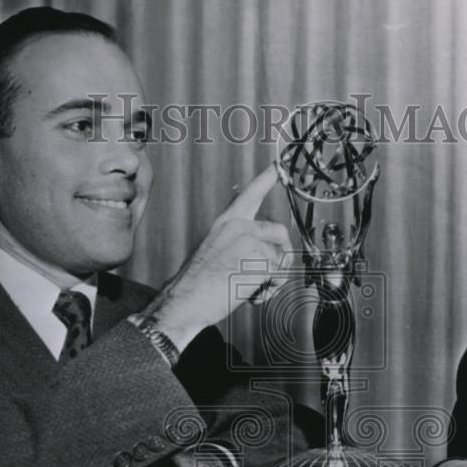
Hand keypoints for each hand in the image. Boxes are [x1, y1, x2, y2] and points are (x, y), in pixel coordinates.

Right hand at [141, 164, 292, 350]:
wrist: (185, 301)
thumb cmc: (197, 284)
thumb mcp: (215, 252)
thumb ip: (238, 244)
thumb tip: (265, 252)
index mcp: (226, 223)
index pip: (250, 194)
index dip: (266, 178)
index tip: (279, 164)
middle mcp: (239, 227)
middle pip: (280, 232)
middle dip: (281, 255)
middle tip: (267, 275)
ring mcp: (250, 241)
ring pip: (281, 258)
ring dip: (273, 279)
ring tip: (249, 288)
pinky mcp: (259, 260)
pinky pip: (279, 276)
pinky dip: (269, 290)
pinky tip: (249, 295)